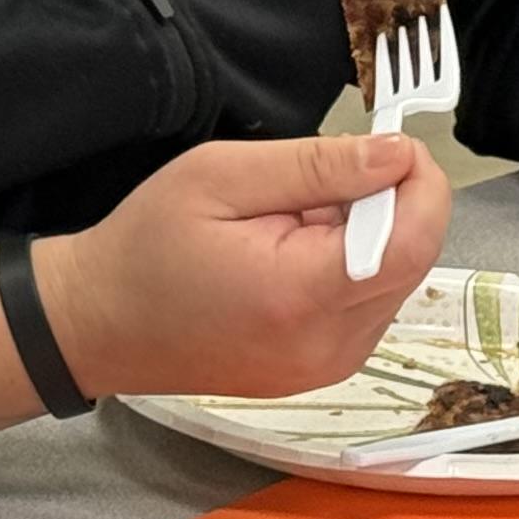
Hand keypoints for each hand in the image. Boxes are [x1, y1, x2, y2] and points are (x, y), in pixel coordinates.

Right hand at [38, 132, 450, 402]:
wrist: (98, 324)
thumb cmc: (145, 247)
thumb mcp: (219, 176)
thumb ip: (316, 165)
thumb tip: (396, 156)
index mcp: (303, 295)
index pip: (414, 239)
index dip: (419, 183)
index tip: (388, 147)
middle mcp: (330, 344)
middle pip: (412, 258)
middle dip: (385, 206)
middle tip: (314, 182)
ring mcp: (329, 365)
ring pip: (395, 281)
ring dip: (366, 239)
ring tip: (289, 224)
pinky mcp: (323, 371)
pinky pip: (368, 306)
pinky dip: (348, 269)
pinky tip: (290, 257)